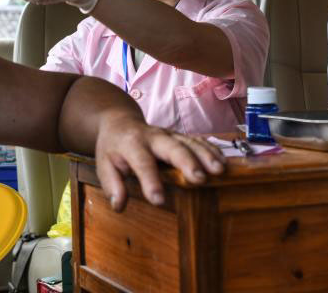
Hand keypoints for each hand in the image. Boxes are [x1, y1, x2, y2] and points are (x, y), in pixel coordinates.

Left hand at [94, 120, 224, 211]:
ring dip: (206, 155)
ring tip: (219, 170)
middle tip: (199, 178)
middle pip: (172, 147)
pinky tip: (223, 162)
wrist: (120, 122)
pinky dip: (212, 150)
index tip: (158, 200)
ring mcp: (170, 135)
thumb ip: (112, 185)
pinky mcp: (181, 137)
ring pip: (190, 142)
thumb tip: (119, 205)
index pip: (142, 162)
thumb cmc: (113, 148)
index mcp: (131, 144)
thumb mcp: (104, 165)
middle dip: (187, 162)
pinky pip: (198, 141)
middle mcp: (153, 137)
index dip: (150, 181)